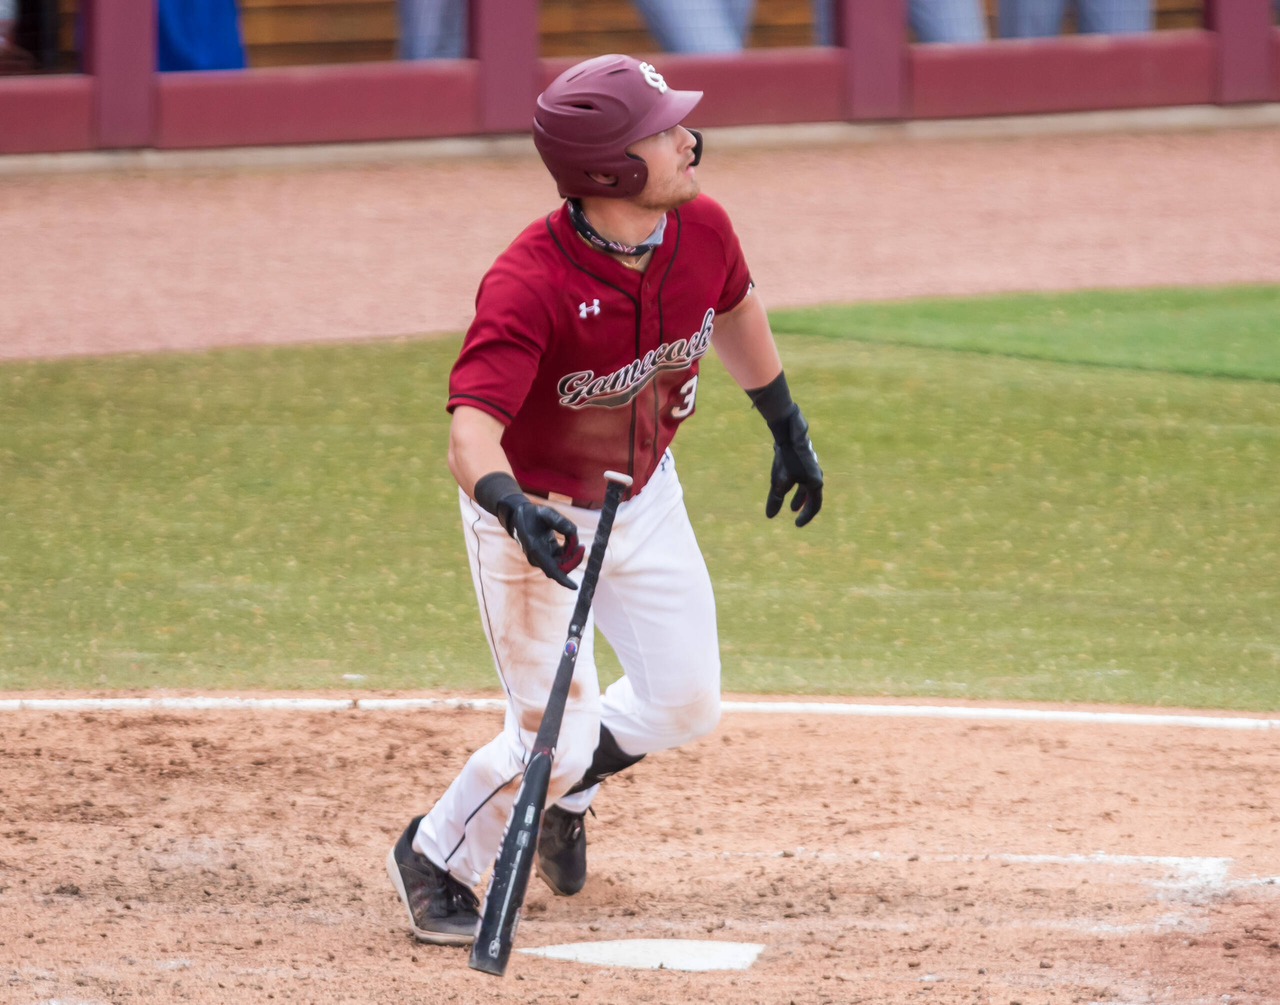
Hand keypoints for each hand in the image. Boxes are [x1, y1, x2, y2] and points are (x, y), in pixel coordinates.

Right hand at [504, 498, 584, 588]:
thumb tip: (574, 531)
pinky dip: (568, 551)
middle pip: (561, 568)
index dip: (563, 580)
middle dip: (573, 559)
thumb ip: (559, 521)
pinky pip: (561, 558)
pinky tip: (570, 539)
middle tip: (581, 546)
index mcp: (535, 549)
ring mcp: (541, 558)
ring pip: (562, 564)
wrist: (517, 517)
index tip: (575, 587)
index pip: (551, 569)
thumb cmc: (530, 514)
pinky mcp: (545, 555)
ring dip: (571, 554)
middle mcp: (537, 557)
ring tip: (573, 537)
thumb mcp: (544, 512)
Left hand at [765, 405, 822, 527]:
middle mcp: (816, 474)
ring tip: (790, 505)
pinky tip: (785, 485)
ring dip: (799, 496)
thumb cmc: (786, 458)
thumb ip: (775, 499)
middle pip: (812, 496)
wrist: (788, 432)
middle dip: (803, 507)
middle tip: (795, 515)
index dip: (806, 517)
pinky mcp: (804, 459)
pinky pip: (802, 476)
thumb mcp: (778, 482)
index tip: (797, 524)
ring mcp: (811, 466)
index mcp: (815, 482)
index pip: (815, 505)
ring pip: (806, 486)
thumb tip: (770, 516)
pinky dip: (795, 485)